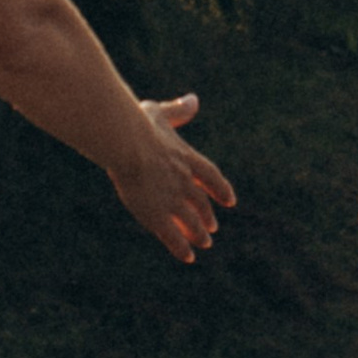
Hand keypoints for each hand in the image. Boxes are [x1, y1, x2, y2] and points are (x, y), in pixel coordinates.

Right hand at [109, 92, 236, 264]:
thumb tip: (194, 100)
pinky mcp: (156, 216)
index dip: (220, 189)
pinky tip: (188, 257)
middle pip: (201, 203)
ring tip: (205, 243)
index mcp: (187, 159)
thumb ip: (178, 111)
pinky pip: (173, 238)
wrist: (127, 145)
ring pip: (191, 223)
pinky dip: (181, 248)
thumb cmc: (139, 126)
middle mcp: (185, 183)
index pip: (211, 177)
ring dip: (199, 234)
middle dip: (207, 216)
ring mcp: (172, 201)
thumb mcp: (161, 114)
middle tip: (213, 228)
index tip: (229, 201)